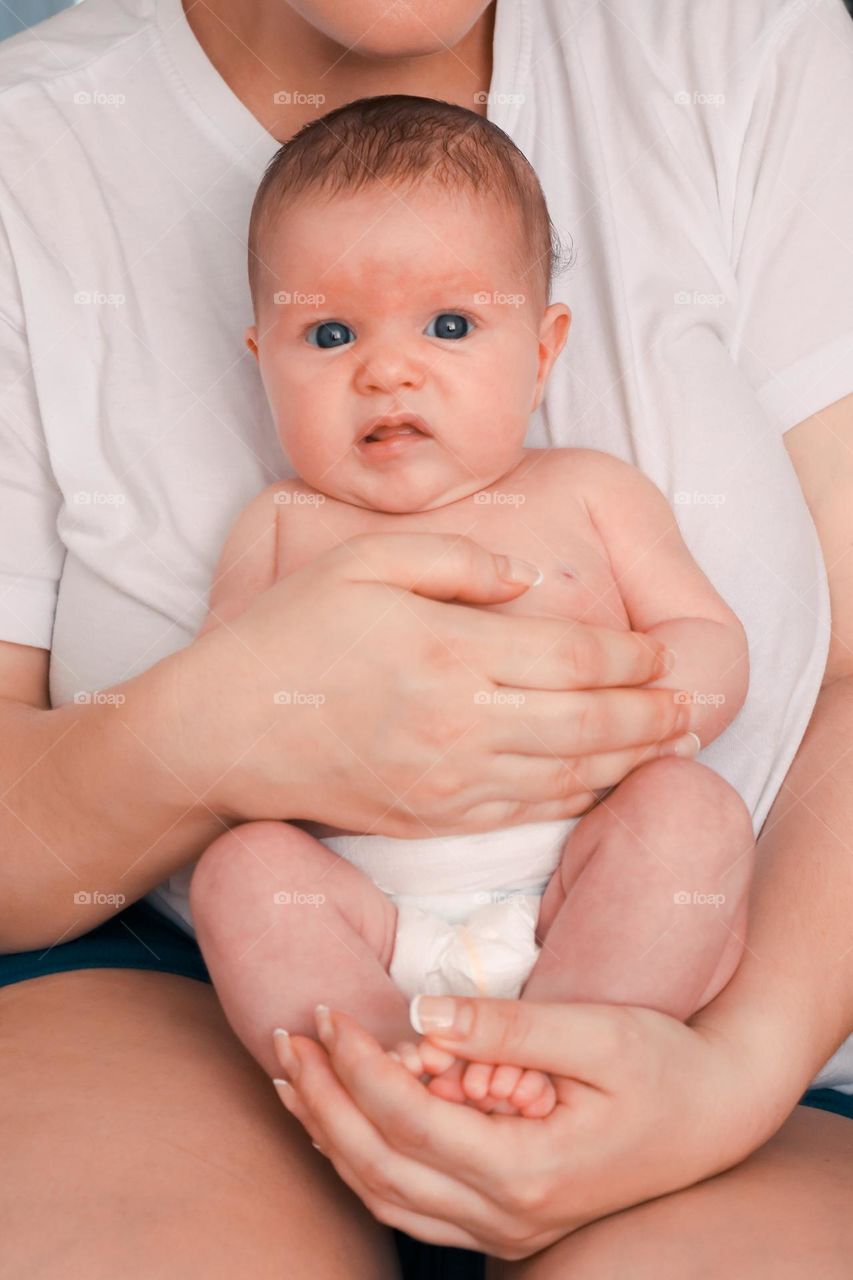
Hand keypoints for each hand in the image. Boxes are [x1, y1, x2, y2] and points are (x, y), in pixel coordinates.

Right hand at [166, 532, 689, 832]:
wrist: (223, 733)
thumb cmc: (289, 635)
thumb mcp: (365, 562)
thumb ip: (458, 558)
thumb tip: (528, 579)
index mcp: (451, 651)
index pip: (576, 659)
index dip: (632, 660)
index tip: (661, 654)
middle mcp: (461, 724)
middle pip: (590, 723)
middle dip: (650, 715)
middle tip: (690, 705)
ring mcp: (449, 782)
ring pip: (568, 775)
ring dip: (629, 761)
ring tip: (672, 746)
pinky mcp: (432, 821)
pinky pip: (526, 812)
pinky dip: (575, 798)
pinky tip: (600, 783)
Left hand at [270, 997, 789, 1259]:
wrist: (713, 1117)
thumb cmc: (662, 1066)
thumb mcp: (596, 1033)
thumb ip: (506, 1028)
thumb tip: (419, 1013)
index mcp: (529, 1169)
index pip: (411, 1122)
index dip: (358, 1066)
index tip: (327, 1012)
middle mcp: (509, 1215)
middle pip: (381, 1166)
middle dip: (324, 1100)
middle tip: (289, 1038)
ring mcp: (506, 1227)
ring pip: (387, 1196)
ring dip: (331, 1135)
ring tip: (292, 1077)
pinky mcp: (505, 1217)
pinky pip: (412, 1203)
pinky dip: (364, 1161)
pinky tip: (340, 1120)